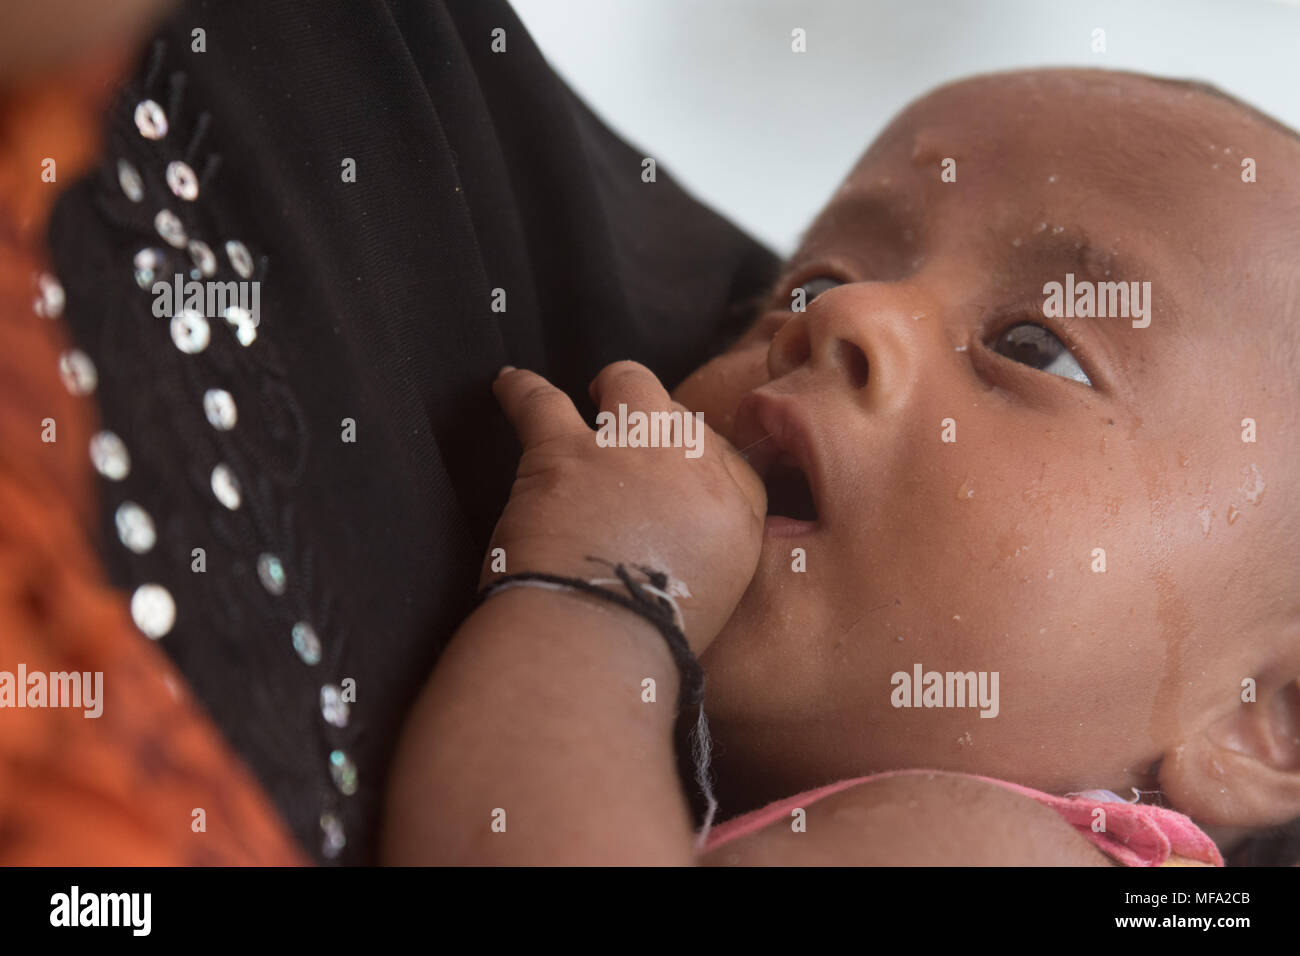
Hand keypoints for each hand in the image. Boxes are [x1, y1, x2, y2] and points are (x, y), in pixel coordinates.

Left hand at [486, 361, 765, 653]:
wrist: (594, 641)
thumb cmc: (645, 641)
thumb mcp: (712, 601)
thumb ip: (704, 559)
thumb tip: (672, 551)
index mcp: (734, 513)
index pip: (728, 461)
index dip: (701, 456)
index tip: (680, 466)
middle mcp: (689, 469)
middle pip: (683, 417)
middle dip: (662, 419)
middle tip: (639, 435)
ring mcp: (627, 450)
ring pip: (628, 384)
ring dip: (612, 386)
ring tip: (594, 390)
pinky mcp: (563, 451)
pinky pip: (539, 400)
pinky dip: (520, 390)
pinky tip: (508, 384)